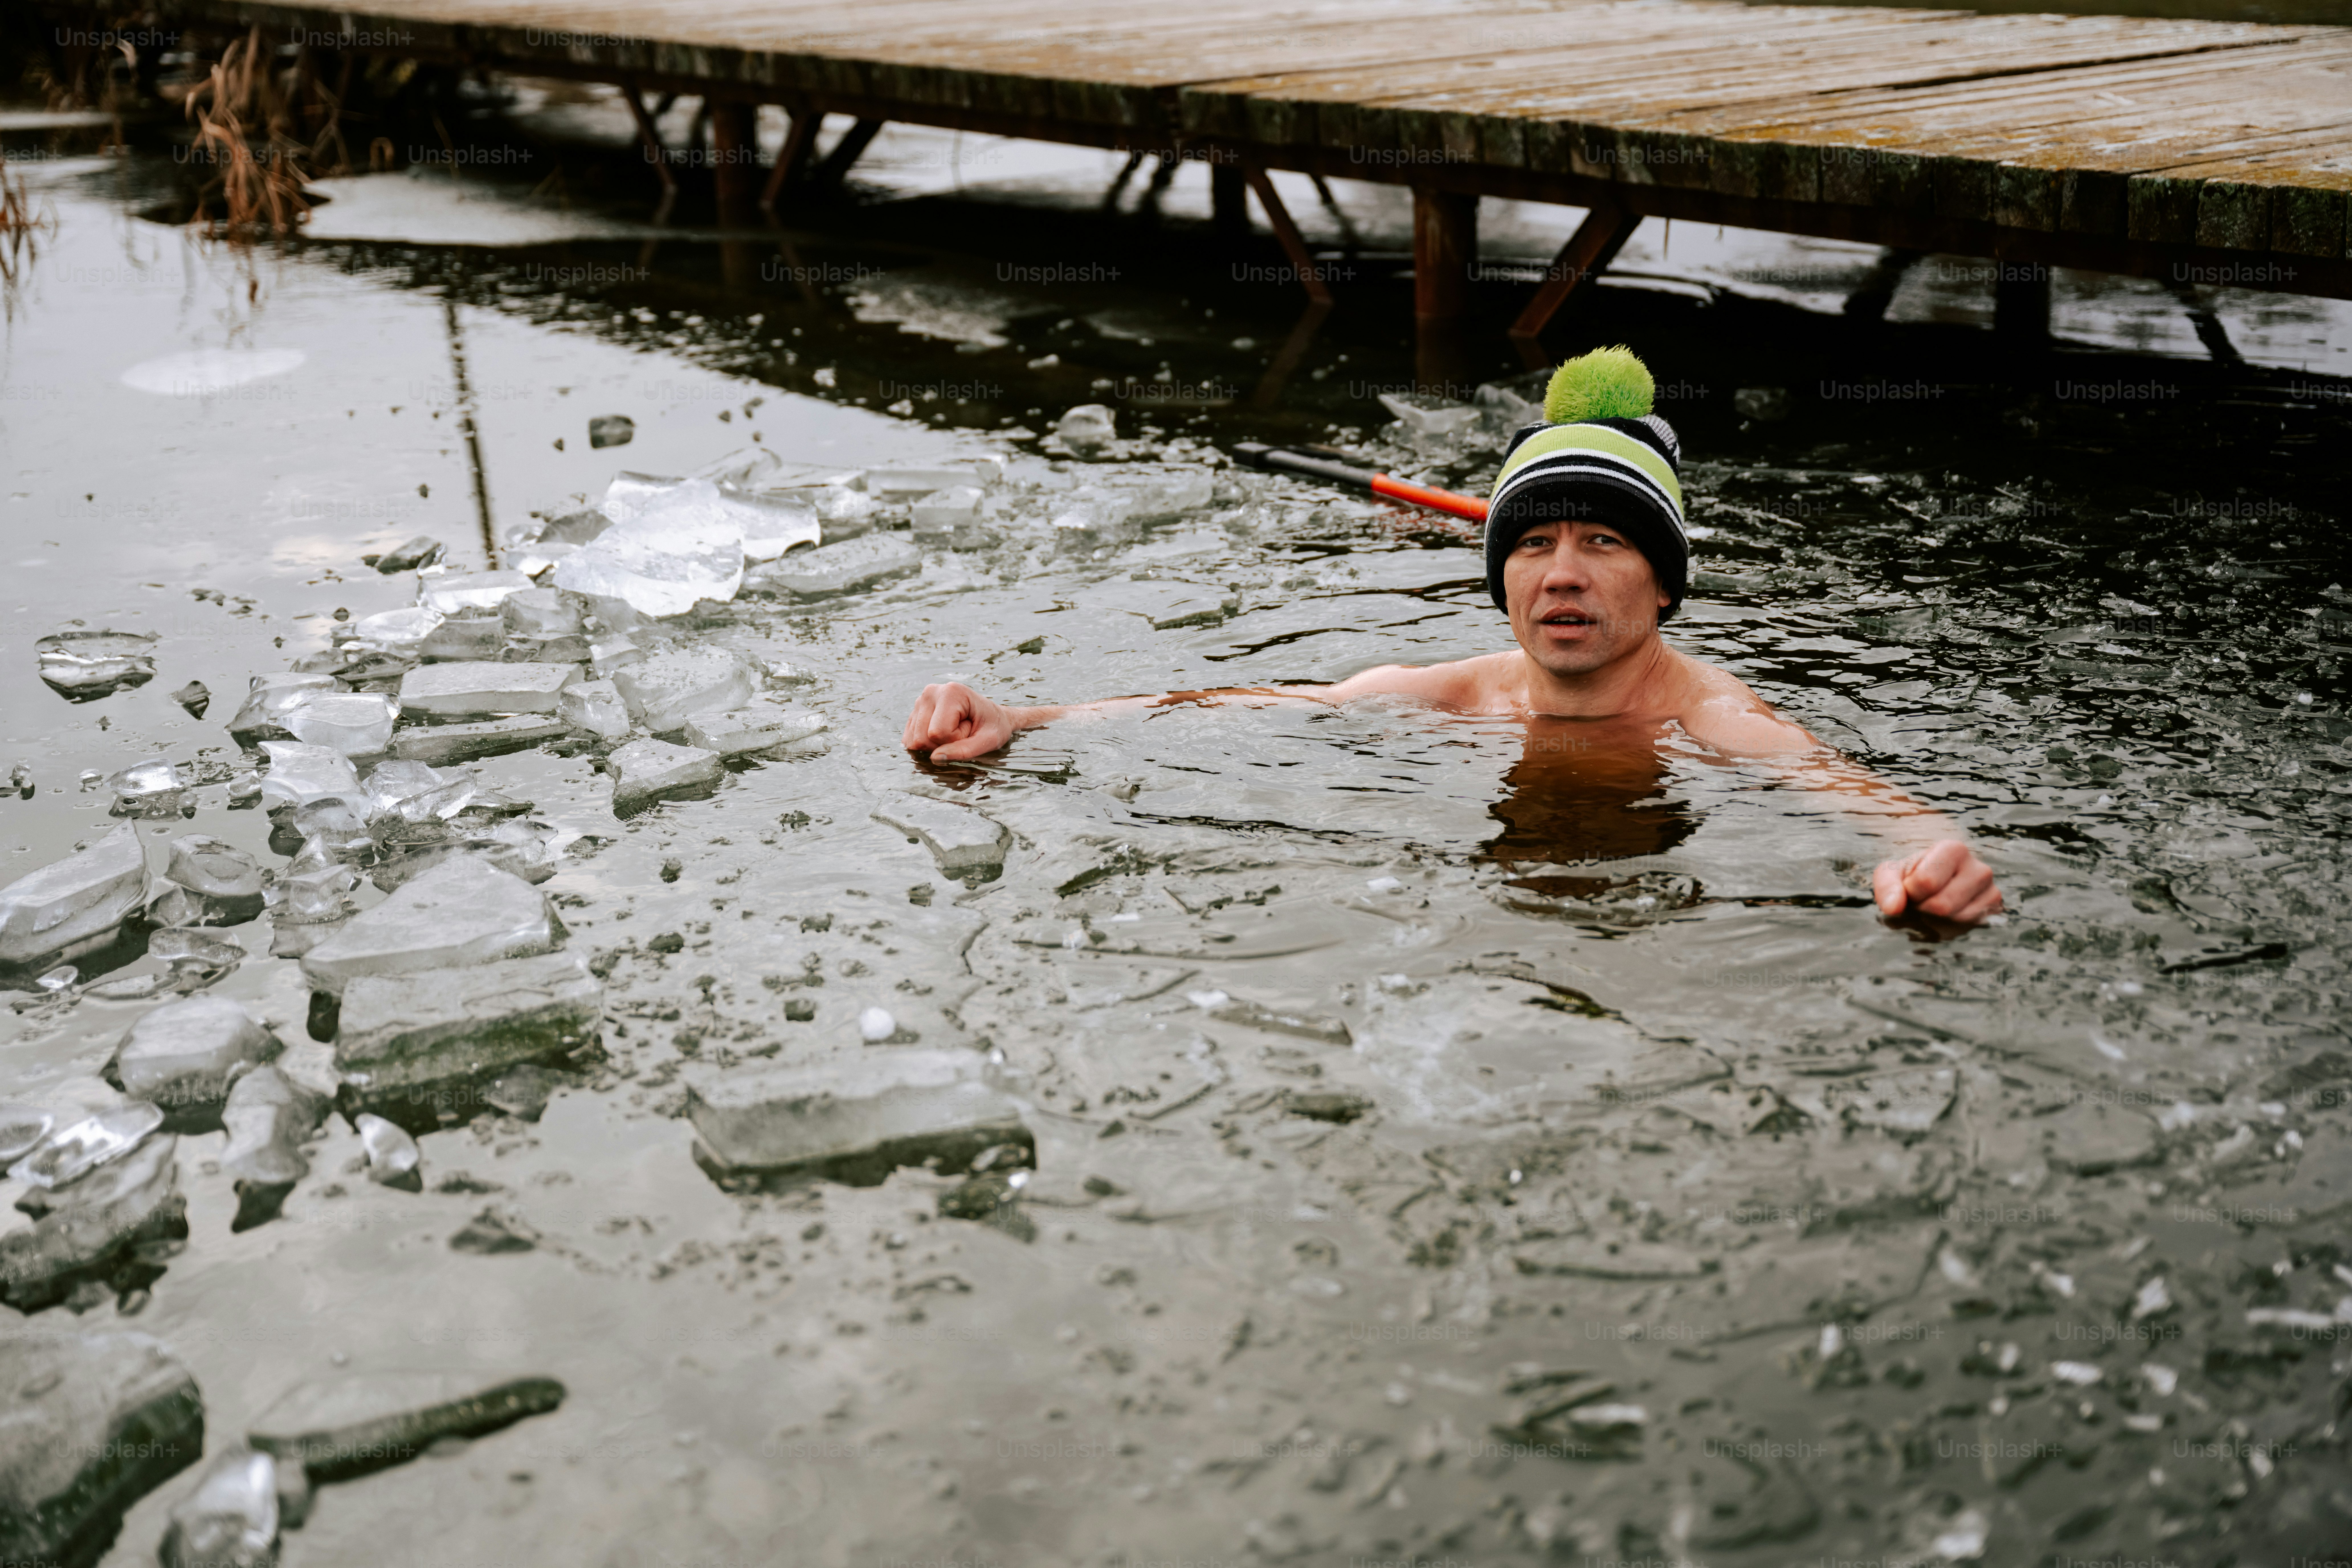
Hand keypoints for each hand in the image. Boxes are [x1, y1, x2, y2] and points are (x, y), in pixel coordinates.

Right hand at [903, 681, 1018, 760]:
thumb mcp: (988, 741)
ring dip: (936, 745)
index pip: (937, 733)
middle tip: (963, 732)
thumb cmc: (994, 726)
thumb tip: (934, 758)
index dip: (955, 741)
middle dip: (944, 744)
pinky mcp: (915, 712)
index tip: (970, 729)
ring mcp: (920, 701)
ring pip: (914, 741)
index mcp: (951, 692)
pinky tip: (942, 734)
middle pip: (922, 738)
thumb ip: (964, 750)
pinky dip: (927, 744)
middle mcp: (931, 692)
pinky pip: (910, 740)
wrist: (993, 717)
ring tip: (954, 732)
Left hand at [1872, 839, 2002, 924]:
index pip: (1927, 881)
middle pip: (1942, 905)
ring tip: (1934, 903)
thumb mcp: (1891, 874)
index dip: (1911, 891)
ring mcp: (1991, 891)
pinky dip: (1951, 926)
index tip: (1910, 886)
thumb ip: (1887, 886)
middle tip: (1921, 899)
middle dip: (1923, 907)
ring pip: (1956, 919)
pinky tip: (1948, 914)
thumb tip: (1893, 908)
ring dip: (1936, 919)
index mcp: (1954, 849)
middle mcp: (1980, 868)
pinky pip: (1968, 928)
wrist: (1933, 885)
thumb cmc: (1912, 876)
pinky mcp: (1994, 911)